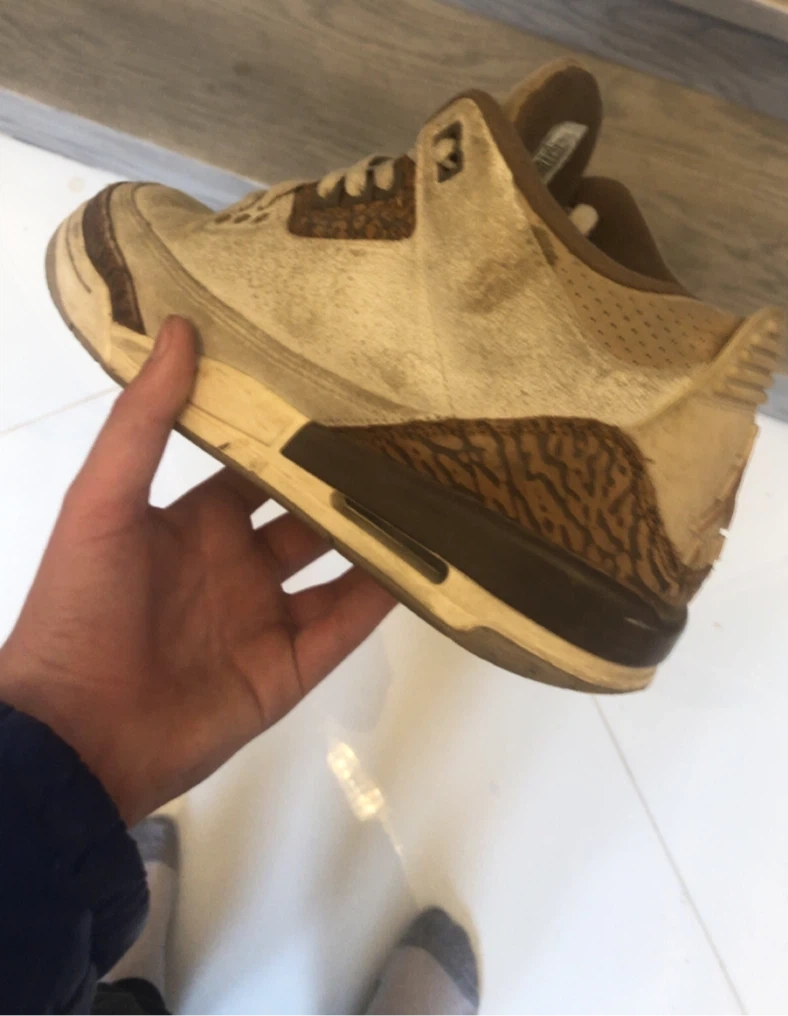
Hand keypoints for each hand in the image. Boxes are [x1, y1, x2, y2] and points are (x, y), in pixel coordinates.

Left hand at [0, 317, 394, 824]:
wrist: (75, 736)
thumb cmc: (80, 606)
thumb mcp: (102, 501)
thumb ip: (143, 420)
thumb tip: (180, 327)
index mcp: (193, 521)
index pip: (256, 464)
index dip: (292, 431)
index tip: (343, 387)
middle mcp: (236, 562)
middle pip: (307, 510)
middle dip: (348, 477)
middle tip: (409, 430)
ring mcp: (268, 616)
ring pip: (340, 563)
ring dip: (379, 530)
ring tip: (435, 484)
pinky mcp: (291, 667)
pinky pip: (349, 622)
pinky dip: (389, 593)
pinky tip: (432, 555)